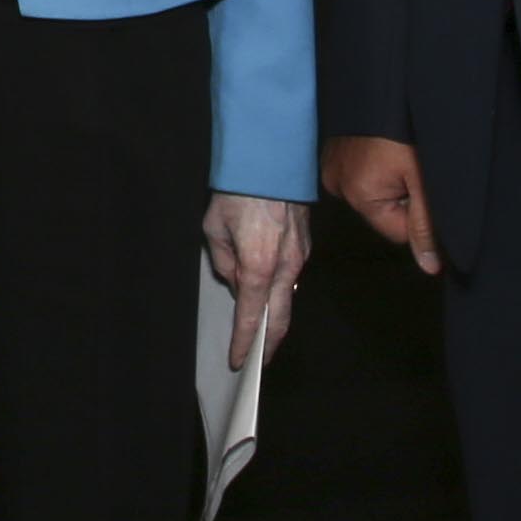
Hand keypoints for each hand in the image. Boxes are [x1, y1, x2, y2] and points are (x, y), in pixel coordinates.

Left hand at [204, 194, 310, 370]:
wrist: (270, 158)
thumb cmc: (237, 190)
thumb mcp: (214, 227)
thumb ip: (224, 261)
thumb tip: (236, 281)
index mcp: (259, 266)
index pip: (253, 317)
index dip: (244, 342)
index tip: (238, 360)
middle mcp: (286, 267)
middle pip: (281, 318)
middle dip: (269, 344)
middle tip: (258, 362)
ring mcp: (300, 256)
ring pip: (288, 296)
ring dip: (276, 316)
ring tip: (261, 330)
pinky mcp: (306, 245)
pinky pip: (292, 276)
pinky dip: (280, 290)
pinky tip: (268, 292)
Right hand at [322, 134, 441, 275]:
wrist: (385, 85)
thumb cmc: (406, 133)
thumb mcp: (423, 181)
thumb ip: (425, 226)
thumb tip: (429, 269)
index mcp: (358, 195)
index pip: (396, 231)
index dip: (415, 213)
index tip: (419, 184)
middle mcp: (336, 184)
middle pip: (380, 211)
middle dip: (399, 196)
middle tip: (409, 165)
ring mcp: (330, 166)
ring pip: (369, 192)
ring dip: (385, 180)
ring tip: (394, 153)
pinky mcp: (330, 151)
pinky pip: (356, 173)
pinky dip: (370, 166)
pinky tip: (380, 147)